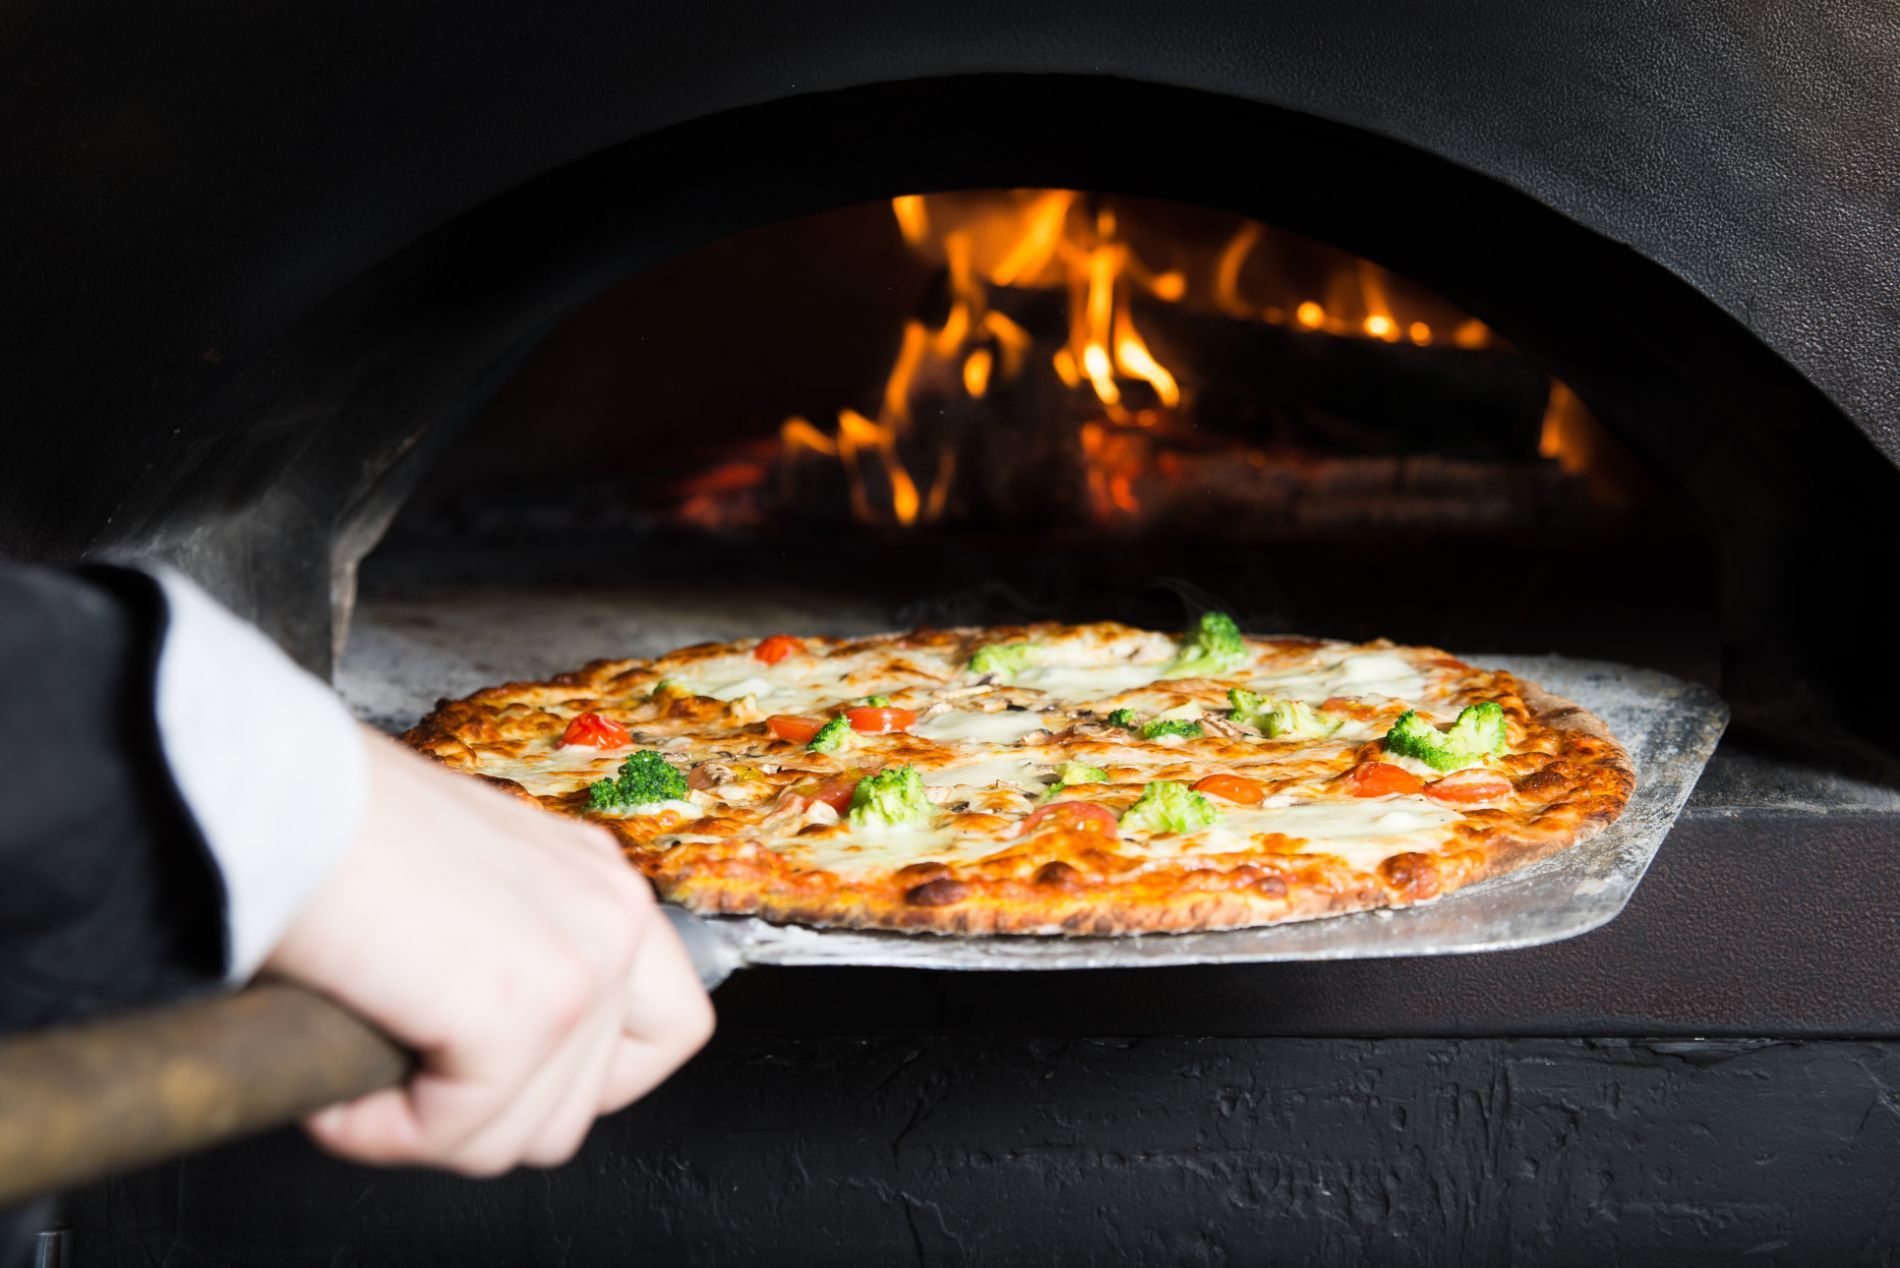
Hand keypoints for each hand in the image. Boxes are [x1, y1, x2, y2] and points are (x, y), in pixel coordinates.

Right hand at [263, 728, 712, 1174]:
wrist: (272, 792)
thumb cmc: (328, 826)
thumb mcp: (460, 885)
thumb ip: (504, 951)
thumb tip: (486, 1053)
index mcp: (597, 881)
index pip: (667, 1028)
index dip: (578, 1084)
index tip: (496, 1081)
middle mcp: (612, 912)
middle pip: (586, 1102)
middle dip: (481, 1114)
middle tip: (401, 1073)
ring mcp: (582, 963)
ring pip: (528, 1135)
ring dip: (428, 1127)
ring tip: (362, 1060)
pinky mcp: (525, 1009)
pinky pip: (462, 1134)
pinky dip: (381, 1130)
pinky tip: (339, 1083)